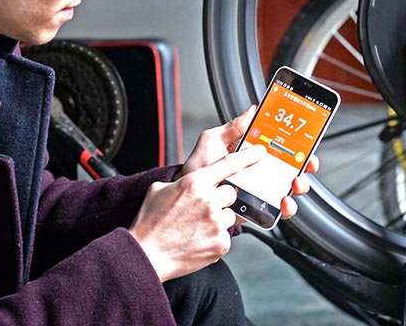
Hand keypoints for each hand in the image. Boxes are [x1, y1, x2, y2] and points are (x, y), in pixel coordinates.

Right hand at [128, 144, 266, 281]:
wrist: (145, 254)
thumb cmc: (151, 222)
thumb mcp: (160, 189)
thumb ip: (183, 180)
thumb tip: (193, 179)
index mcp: (195, 183)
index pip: (229, 163)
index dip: (248, 156)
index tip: (260, 151)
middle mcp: (209, 200)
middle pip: (231, 192)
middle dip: (220, 199)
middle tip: (202, 209)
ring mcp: (216, 222)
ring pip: (230, 214)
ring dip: (218, 219)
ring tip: (196, 226)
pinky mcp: (221, 243)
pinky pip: (226, 234)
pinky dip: (215, 237)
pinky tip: (198, 239)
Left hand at [179, 106, 321, 221]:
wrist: (188, 196)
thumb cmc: (199, 167)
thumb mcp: (213, 140)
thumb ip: (233, 127)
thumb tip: (252, 110)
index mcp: (253, 151)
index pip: (281, 145)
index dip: (297, 143)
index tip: (306, 141)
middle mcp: (261, 169)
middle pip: (292, 166)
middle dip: (305, 164)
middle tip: (305, 164)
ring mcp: (262, 189)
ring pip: (290, 188)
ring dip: (299, 186)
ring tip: (294, 184)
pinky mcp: (258, 207)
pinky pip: (277, 209)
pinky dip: (286, 207)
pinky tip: (282, 201)